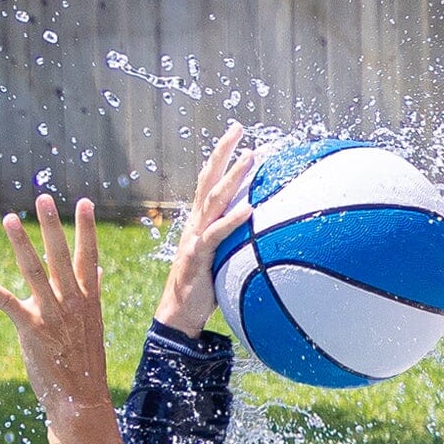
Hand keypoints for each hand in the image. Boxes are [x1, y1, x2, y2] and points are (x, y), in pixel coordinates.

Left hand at [0, 195, 110, 429]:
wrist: (81, 400)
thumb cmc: (84, 364)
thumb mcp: (92, 326)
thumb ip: (92, 294)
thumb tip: (98, 271)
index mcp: (89, 299)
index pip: (90, 256)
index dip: (86, 229)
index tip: (84, 202)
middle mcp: (72, 302)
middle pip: (61, 255)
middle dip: (52, 225)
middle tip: (43, 198)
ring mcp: (52, 314)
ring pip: (34, 270)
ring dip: (20, 243)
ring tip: (8, 218)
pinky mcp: (31, 329)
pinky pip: (5, 301)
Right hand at [157, 125, 256, 338]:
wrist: (179, 315)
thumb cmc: (205, 287)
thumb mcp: (223, 256)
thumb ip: (236, 239)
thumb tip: (264, 230)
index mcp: (200, 219)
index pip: (209, 179)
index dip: (220, 155)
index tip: (237, 133)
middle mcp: (196, 222)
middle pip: (207, 178)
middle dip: (222, 151)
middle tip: (238, 128)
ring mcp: (195, 237)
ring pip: (213, 199)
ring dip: (233, 177)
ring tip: (252, 157)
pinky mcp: (199, 256)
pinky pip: (217, 233)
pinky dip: (233, 219)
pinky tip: (251, 208)